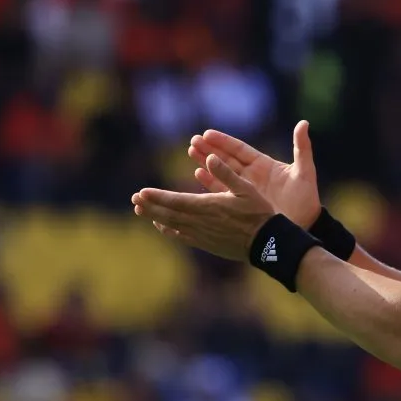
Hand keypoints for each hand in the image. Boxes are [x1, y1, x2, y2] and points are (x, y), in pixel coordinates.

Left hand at [132, 155, 274, 260]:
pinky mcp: (206, 243)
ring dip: (155, 216)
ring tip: (141, 210)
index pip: (176, 201)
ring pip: (172, 225)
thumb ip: (226, 173)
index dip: (157, 197)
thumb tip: (210, 157)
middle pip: (169, 214)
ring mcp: (202, 234)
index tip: (141, 192)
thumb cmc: (259, 213)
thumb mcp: (246, 189)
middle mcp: (201, 222)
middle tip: (134, 200)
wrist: (267, 243)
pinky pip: (182, 236)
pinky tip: (161, 225)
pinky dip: (169, 230)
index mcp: (209, 206)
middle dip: (150, 206)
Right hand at [188, 121, 320, 228]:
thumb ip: (302, 147)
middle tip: (193, 141)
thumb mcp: (304, 171)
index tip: (207, 133)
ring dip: (206, 162)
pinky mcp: (241, 204)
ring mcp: (245, 190)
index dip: (224, 142)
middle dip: (210, 149)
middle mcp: (251, 175)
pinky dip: (211, 182)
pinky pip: (222, 190)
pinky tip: (198, 174)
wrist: (304, 225)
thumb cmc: (306, 198)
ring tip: (191, 152)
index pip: (240, 149)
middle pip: (226, 158)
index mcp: (264, 164)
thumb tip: (304, 123)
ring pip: (221, 172)